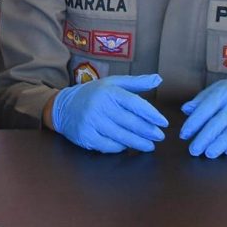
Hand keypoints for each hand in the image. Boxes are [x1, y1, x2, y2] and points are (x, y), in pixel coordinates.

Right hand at [48, 73, 167, 152]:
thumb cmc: (92, 94)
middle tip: (160, 137)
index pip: (135, 103)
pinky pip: (108, 146)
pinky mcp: (86, 136)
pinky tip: (128, 147)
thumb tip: (158, 79)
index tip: (164, 122)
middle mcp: (100, 106)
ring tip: (150, 146)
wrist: (62, 107)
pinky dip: (120, 148)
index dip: (151, 114)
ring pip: (121, 136)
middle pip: (130, 122)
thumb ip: (136, 82)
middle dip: (148, 131)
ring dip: (139, 143)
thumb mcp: (112, 83)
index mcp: (109, 91)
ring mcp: (92, 122)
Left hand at [180, 80, 226, 158]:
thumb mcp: (216, 92)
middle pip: (219, 123)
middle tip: (193, 150)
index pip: (206, 108)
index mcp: (225, 91)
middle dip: (204, 138)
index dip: (194, 123)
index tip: (183, 135)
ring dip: (219, 145)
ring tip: (208, 154)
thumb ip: (200, 101)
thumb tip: (185, 109)